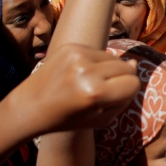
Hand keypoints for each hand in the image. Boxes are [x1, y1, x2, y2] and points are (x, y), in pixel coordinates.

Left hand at [18, 43, 139, 133]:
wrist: (31, 105)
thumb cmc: (68, 118)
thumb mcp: (102, 118)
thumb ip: (124, 96)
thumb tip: (134, 63)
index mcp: (94, 93)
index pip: (133, 84)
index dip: (127, 93)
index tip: (113, 99)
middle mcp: (86, 71)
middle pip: (126, 67)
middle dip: (121, 79)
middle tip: (102, 91)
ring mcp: (77, 55)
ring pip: (114, 57)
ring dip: (108, 69)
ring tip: (88, 82)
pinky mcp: (71, 46)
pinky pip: (98, 52)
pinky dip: (95, 62)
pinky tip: (79, 73)